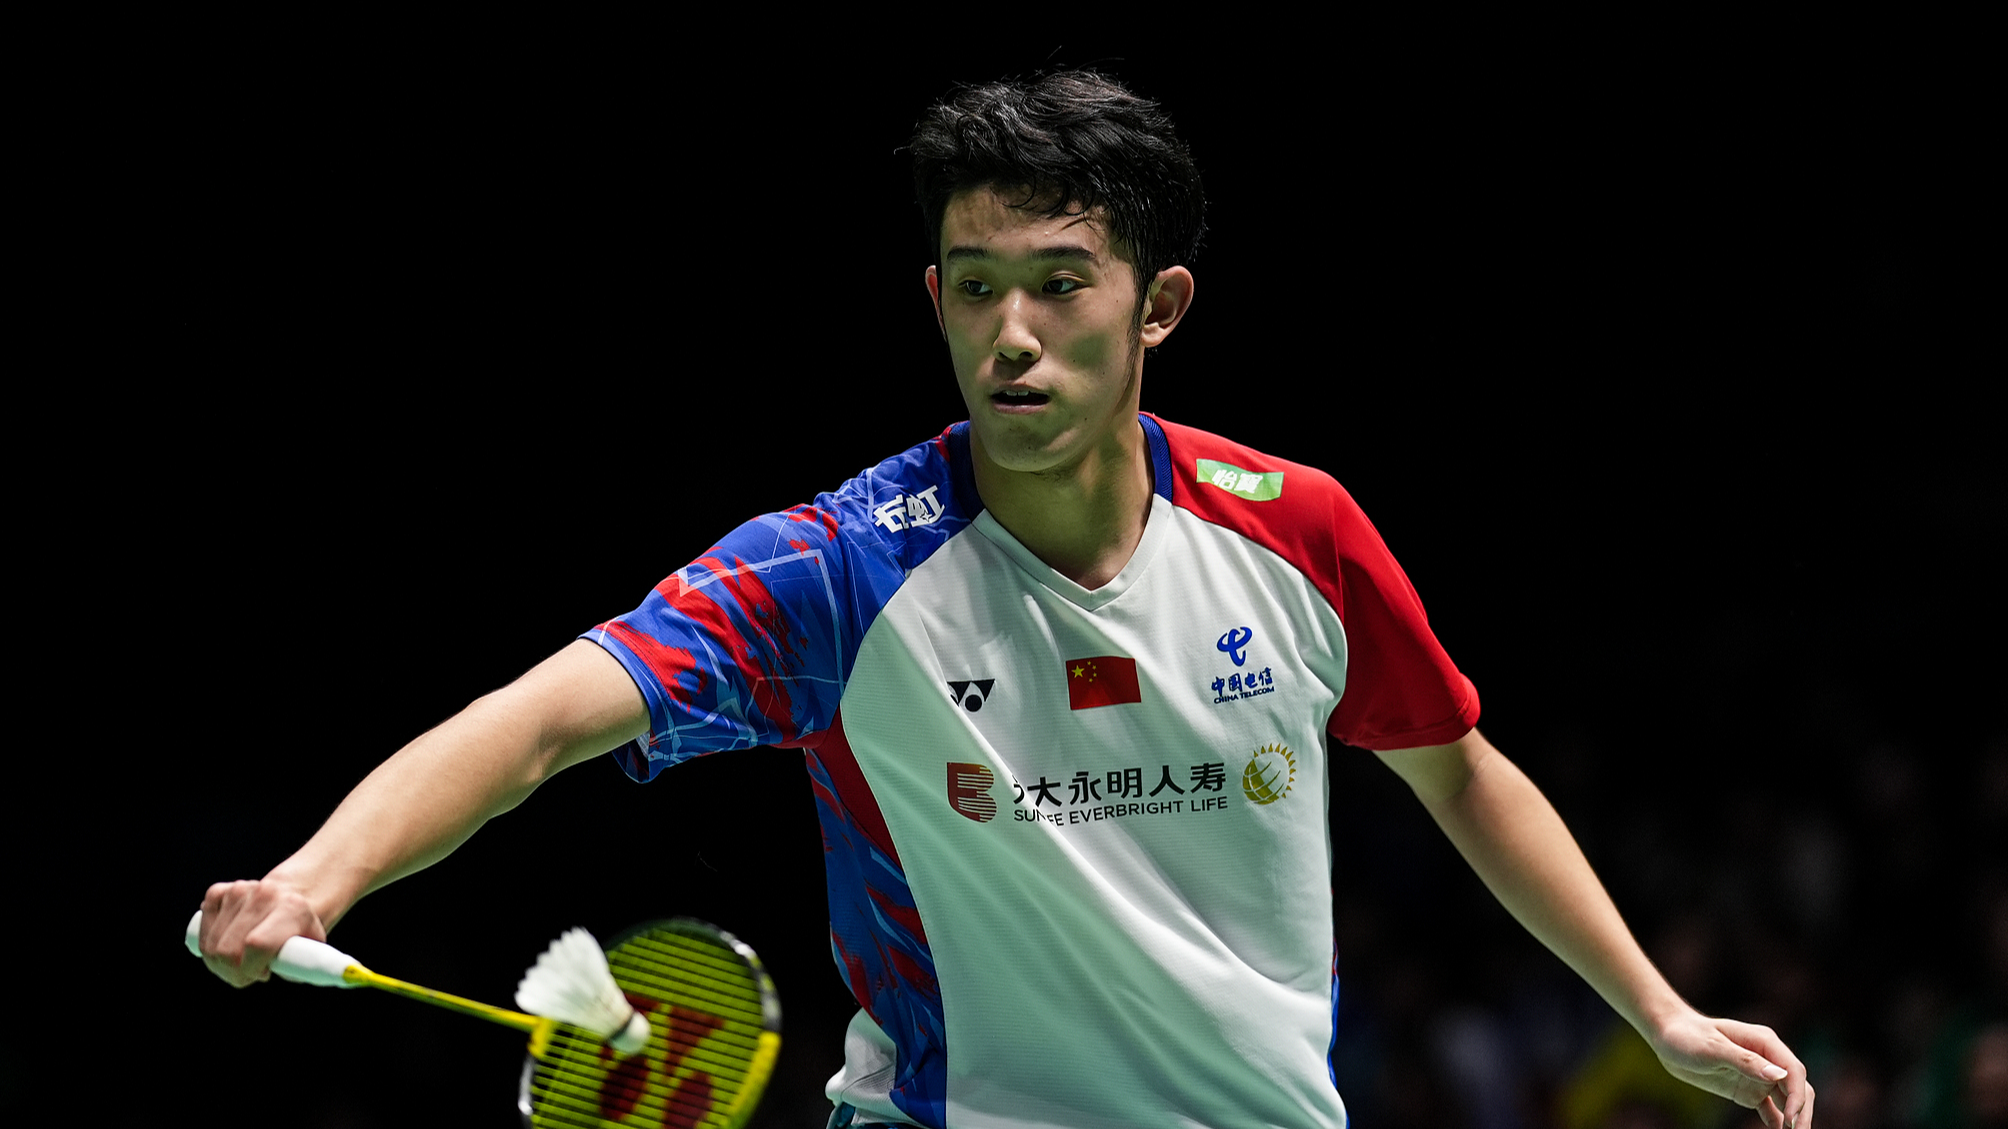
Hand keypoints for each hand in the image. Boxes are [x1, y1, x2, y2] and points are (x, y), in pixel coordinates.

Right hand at [198, 879, 327, 987]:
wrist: (293, 896)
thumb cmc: (301, 930)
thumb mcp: (311, 950)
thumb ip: (296, 966)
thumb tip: (269, 972)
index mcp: (292, 907)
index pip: (256, 944)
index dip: (250, 969)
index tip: (263, 974)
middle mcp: (264, 894)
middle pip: (227, 950)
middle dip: (233, 972)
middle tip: (248, 972)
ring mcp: (239, 889)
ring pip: (210, 945)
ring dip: (219, 960)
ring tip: (241, 958)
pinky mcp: (218, 891)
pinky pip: (201, 928)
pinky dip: (209, 942)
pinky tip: (228, 939)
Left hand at [1650, 1011, 1813, 1128]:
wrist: (1668, 1036)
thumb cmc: (1687, 1036)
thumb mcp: (1712, 1048)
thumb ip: (1745, 1061)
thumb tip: (1779, 1075)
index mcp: (1765, 1043)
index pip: (1793, 1071)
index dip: (1797, 1096)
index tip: (1790, 1119)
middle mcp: (1768, 1060)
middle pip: (1797, 1089)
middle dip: (1802, 1113)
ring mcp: (1760, 1077)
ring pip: (1788, 1101)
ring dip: (1794, 1120)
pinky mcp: (1749, 1090)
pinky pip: (1771, 1110)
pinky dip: (1778, 1123)